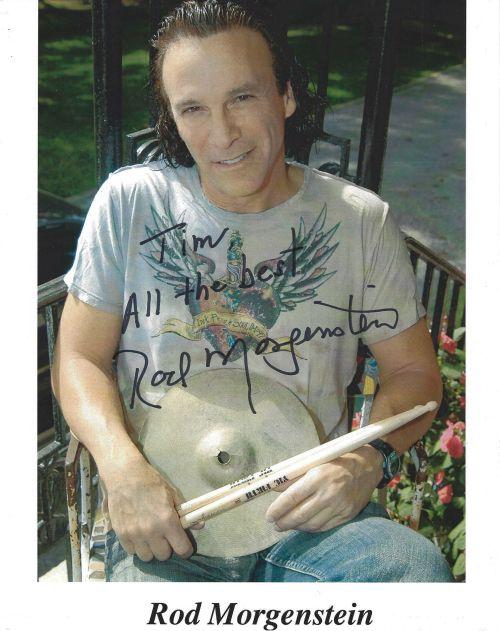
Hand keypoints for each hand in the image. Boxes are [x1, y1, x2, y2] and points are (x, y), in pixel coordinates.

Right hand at [102, 456, 203, 561]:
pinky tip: (138, 535)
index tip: (184, 547)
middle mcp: (152, 531)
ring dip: (151, 550)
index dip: (185, 550)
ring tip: (151, 538)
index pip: (181, 549)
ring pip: (147, 557)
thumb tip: (200, 526)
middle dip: (168, 548)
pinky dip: (137, 546)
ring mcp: (135, 534)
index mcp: (167, 521)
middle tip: (166, 538)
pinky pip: (131, 552)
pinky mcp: (121, 534)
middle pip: (164, 555)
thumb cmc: (151, 482)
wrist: (125, 476)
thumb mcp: (172, 494)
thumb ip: (185, 513)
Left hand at [265, 445, 382, 532]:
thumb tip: (274, 488)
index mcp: (318, 476)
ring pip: (311, 524)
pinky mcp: (347, 515)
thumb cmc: (336, 460)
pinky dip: (311, 529)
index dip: (278, 509)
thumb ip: (294, 477)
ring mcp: (339, 506)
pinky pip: (324, 527)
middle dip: (284, 522)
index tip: (269, 516)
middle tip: (275, 524)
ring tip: (286, 525)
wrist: (367, 466)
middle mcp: (329, 493)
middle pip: (300, 515)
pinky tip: (303, 526)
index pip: (292, 497)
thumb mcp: (314, 462)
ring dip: (296, 527)